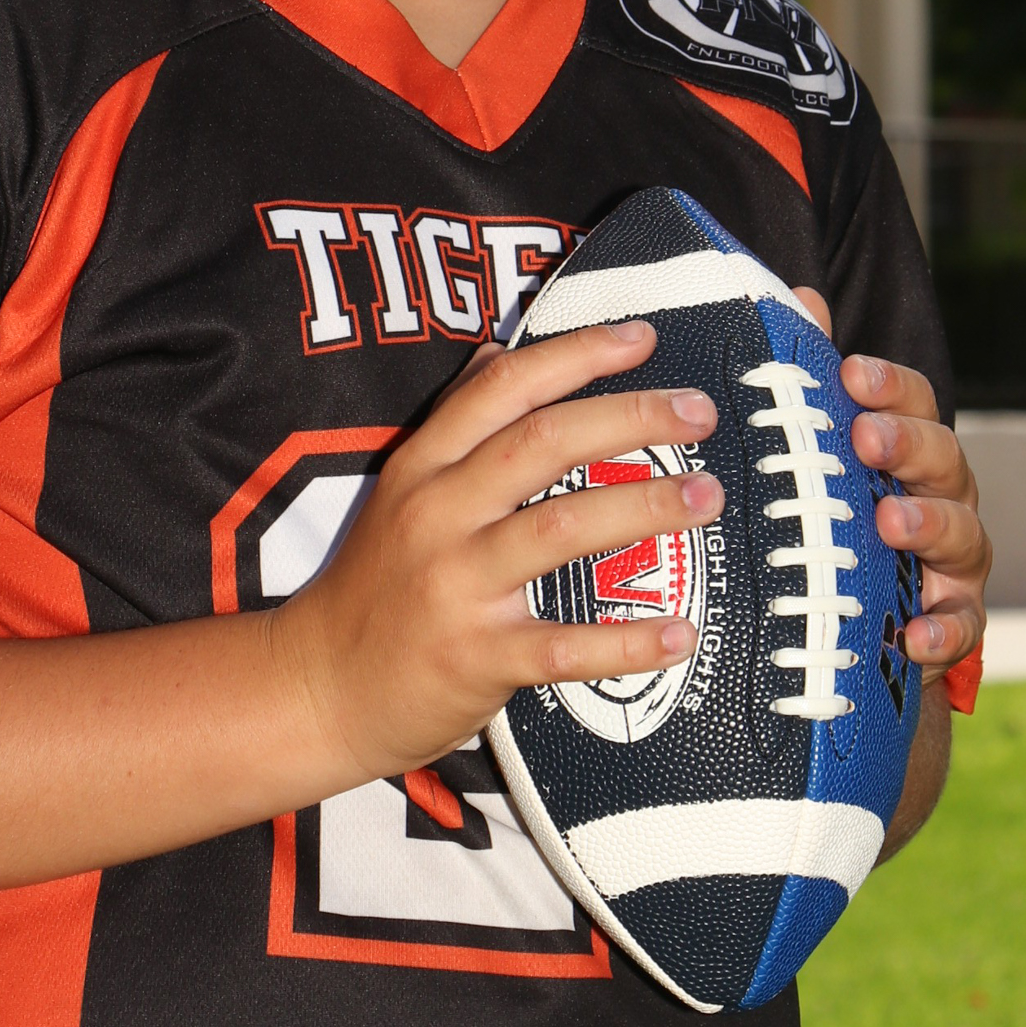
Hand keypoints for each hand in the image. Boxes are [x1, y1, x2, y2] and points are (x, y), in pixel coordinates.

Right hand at [271, 320, 719, 784]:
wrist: (319, 689)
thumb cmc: (376, 586)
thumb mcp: (401, 489)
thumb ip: (454, 422)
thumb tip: (500, 351)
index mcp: (423, 467)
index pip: (503, 389)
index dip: (576, 354)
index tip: (642, 337)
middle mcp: (437, 515)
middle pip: (541, 444)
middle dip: (628, 418)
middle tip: (699, 411)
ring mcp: (455, 586)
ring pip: (560, 529)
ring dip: (643, 508)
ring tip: (706, 497)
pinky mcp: (476, 658)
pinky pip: (565, 647)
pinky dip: (627, 641)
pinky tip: (682, 632)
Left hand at [791, 290, 990, 674]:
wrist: (856, 626)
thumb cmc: (839, 520)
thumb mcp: (820, 455)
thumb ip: (815, 380)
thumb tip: (802, 297)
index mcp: (911, 451)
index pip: (915, 404)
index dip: (889, 386)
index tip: (852, 372)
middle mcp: (943, 498)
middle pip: (944, 459)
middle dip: (908, 444)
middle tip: (866, 438)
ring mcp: (954, 562)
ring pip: (961, 534)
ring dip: (928, 523)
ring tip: (890, 521)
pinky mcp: (953, 623)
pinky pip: (960, 626)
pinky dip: (942, 629)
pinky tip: (912, 633)